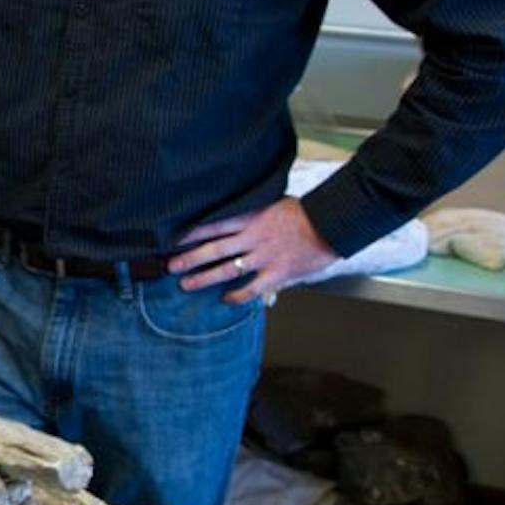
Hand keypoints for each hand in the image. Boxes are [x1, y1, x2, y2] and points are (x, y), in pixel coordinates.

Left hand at [169, 197, 336, 305]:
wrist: (333, 224)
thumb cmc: (305, 213)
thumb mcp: (273, 204)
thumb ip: (251, 214)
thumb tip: (230, 219)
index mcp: (252, 218)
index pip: (215, 225)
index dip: (192, 233)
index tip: (173, 240)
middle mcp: (254, 237)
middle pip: (214, 249)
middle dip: (190, 258)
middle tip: (170, 265)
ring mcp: (265, 257)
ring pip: (228, 269)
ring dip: (205, 278)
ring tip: (186, 284)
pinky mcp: (277, 273)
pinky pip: (252, 288)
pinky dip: (237, 296)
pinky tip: (225, 300)